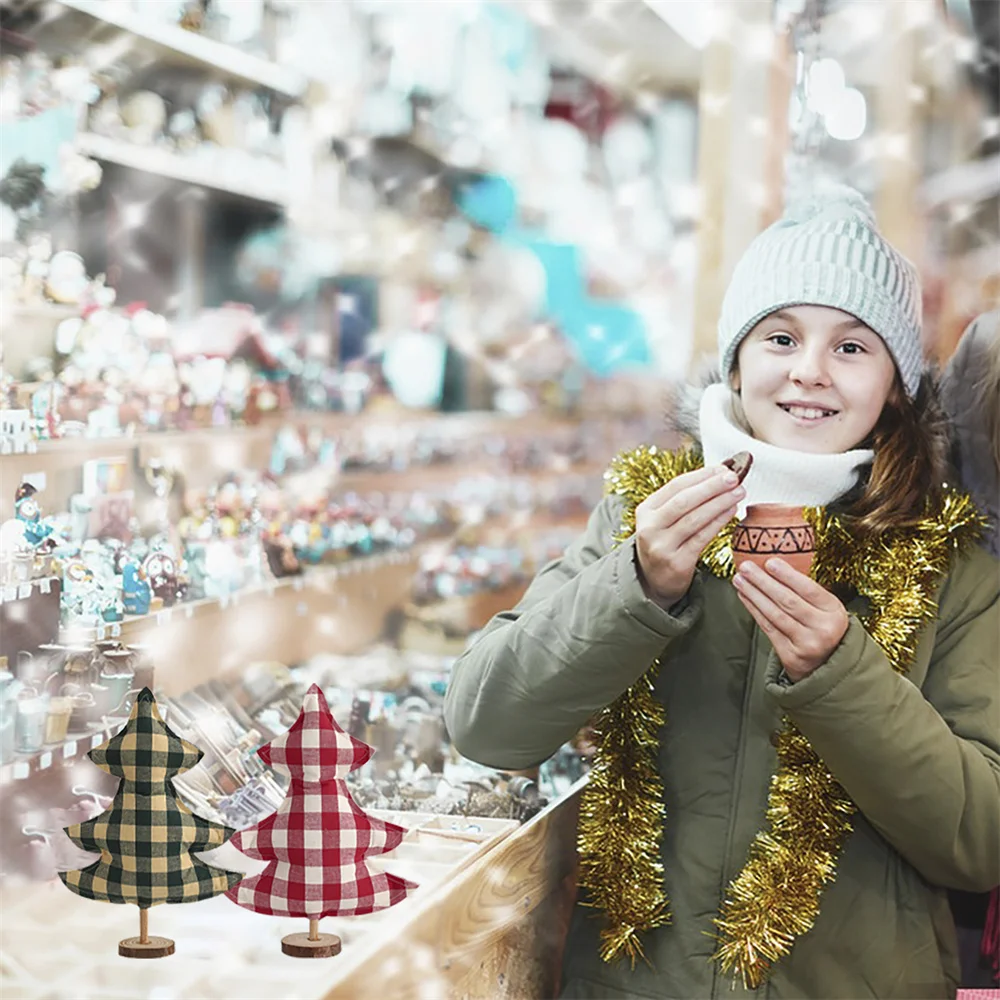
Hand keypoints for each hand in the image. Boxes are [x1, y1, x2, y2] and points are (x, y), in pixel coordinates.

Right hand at [635, 465, 744, 608]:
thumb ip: (685, 498)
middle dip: (712, 486)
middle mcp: (649, 528)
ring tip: (738, 492)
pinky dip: (718, 522)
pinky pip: (702, 538)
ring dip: (719, 503)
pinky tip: (731, 511)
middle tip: (734, 478)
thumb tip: (719, 473)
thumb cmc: (665, 542)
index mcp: (645, 510)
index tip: (723, 468)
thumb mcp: (663, 518)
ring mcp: (661, 546)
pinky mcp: (677, 563)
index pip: (675, 486)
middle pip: (684, 500)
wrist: (653, 580)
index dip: (701, 475)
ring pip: (694, 518)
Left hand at [732, 558, 849, 681]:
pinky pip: (768, 627)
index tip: (769, 562)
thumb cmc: (822, 627)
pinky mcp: (790, 655)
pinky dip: (754, 609)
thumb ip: (806, 590)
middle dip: (763, 582)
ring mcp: (806, 644)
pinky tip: (744, 596)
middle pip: (788, 601)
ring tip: (739, 580)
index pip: (809, 589)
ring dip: (753, 594)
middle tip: (746, 567)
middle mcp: (823, 629)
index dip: (787, 575)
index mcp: (834, 612)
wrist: (827, 664)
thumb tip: (773, 565)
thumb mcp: (826, 608)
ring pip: (775, 614)